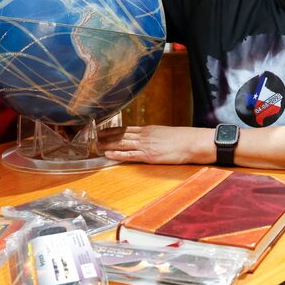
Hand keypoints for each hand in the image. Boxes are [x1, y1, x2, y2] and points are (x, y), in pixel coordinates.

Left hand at [97, 126, 214, 164]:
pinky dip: (117, 154)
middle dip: (105, 136)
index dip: (112, 129)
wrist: (192, 142)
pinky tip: (107, 154)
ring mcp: (145, 145)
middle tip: (92, 136)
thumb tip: (148, 138)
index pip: (126, 128)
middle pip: (120, 134)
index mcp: (148, 129)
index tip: (101, 129)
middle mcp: (144, 135)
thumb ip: (154, 135)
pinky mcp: (148, 155)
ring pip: (121, 143)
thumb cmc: (182, 139)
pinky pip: (129, 155)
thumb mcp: (165, 133)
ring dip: (107, 144)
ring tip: (95, 145)